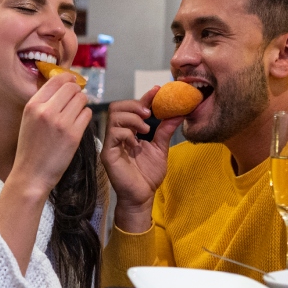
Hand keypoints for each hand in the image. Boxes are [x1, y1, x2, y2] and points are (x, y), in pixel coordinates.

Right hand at [10, 72, 93, 196]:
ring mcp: (61, 123)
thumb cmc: (30, 149)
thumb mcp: (29, 120)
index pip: (56, 79)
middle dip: (76, 92)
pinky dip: (86, 117)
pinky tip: (78, 125)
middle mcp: (46, 111)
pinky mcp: (73, 135)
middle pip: (71, 87)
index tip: (72, 83)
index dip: (67, 79)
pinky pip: (87, 114)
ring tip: (76, 114)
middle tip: (76, 100)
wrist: (31, 175)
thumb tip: (64, 86)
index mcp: (33, 105)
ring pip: (81, 99)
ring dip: (82, 104)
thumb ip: (43, 103)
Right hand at [101, 85, 181, 232]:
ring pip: (114, 116)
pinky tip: (136, 142)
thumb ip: (165, 130)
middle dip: (134, 105)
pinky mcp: (108, 153)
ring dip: (132, 118)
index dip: (144, 98)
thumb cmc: (148, 175)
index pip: (132, 108)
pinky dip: (127, 133)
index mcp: (129, 131)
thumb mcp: (160, 148)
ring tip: (145, 129)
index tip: (158, 91)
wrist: (142, 196)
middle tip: (149, 113)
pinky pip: (113, 133)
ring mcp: (111, 143)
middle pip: (117, 106)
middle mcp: (117, 134)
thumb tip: (179, 112)